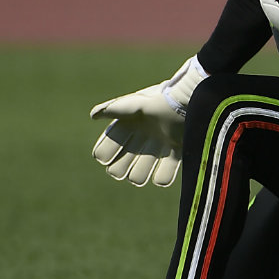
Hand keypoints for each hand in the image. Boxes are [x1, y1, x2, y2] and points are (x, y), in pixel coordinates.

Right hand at [89, 56, 206, 187]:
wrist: (185, 104)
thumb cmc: (157, 101)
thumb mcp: (132, 104)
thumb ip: (112, 109)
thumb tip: (93, 115)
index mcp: (126, 127)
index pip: (107, 148)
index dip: (104, 154)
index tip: (105, 157)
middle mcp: (139, 140)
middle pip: (119, 167)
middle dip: (119, 169)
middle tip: (124, 168)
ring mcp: (157, 149)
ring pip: (139, 175)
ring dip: (138, 175)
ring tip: (140, 173)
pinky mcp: (175, 154)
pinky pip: (163, 177)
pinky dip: (162, 178)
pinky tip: (161, 173)